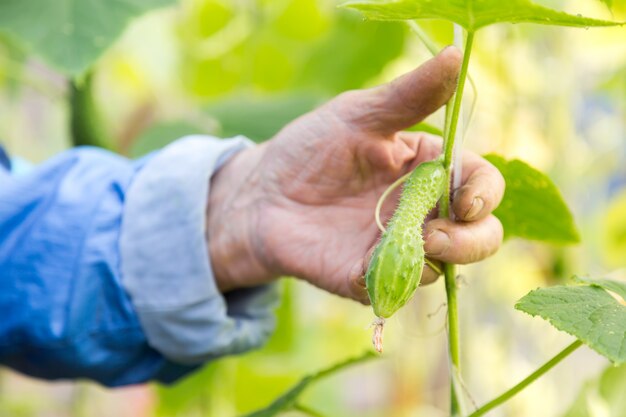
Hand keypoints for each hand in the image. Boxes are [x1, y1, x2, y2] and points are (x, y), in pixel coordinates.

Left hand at [207, 47, 504, 303]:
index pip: (480, 183)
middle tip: (437, 233)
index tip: (465, 198)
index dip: (483, 192)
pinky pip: (395, 291)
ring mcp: (398, 248)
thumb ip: (407, 96)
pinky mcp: (367, 278)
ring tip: (409, 244)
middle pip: (480, 236)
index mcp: (428, 169)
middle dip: (472, 240)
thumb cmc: (310, 149)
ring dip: (438, 262)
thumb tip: (455, 56)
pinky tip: (365, 266)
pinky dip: (392, 283)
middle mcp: (423, 212)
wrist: (262, 194)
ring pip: (445, 269)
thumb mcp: (357, 115)